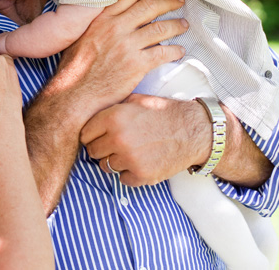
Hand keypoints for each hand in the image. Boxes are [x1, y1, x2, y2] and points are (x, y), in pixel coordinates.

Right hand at [47, 0, 188, 127]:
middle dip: (168, 1)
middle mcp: (115, 27)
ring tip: (183, 24)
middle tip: (179, 0)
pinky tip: (180, 51)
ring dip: (176, 25)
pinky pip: (163, 52)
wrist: (75, 94)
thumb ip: (97, 24)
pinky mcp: (136, 64)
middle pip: (149, 7)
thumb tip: (111, 18)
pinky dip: (175, 51)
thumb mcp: (80, 37)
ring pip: (160, 28)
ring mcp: (127, 45)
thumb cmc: (74, 68)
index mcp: (101, 19)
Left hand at [80, 94, 209, 185]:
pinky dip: (129, 173)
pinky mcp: (142, 175)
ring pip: (106, 166)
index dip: (93, 135)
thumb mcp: (135, 100)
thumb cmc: (163, 113)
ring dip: (115, 161)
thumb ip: (110, 108)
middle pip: (93, 151)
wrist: (193, 131)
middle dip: (102, 148)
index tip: (101, 135)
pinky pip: (122, 179)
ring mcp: (130, 159)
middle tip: (117, 144)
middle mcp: (118, 139)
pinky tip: (141, 162)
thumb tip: (89, 113)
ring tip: (131, 152)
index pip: (85, 134)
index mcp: (113, 117)